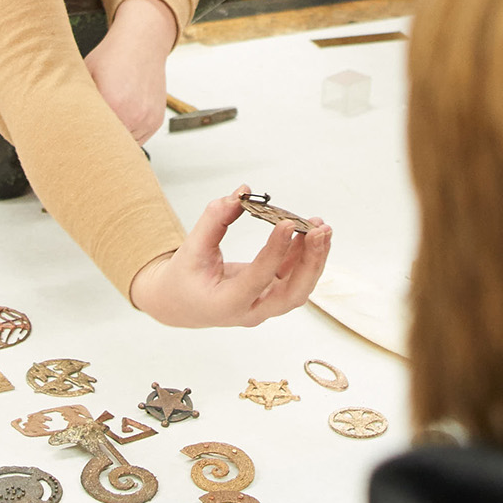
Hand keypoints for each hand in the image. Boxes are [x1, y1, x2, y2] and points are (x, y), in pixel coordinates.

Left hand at [84, 0, 177, 144]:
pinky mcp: (156, 121)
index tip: (74, 139)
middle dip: (98, 144)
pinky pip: (139, 140)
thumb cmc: (111, 56)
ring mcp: (147, 119)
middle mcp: (133, 114)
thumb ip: (74, 99)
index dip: (82, 140)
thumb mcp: (85, 73)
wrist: (142, 42)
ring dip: (114, 141)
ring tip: (107, 122)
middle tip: (87, 136)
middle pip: (109, 146)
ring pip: (125, 147)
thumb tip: (57, 118)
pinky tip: (121, 117)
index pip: (92, 137)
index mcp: (112, 103)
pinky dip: (128, 134)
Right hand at [130, 187, 332, 327]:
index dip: (275, 251)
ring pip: (299, 288)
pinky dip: (304, 257)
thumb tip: (242, 192)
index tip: (287, 223)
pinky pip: (294, 278)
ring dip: (314, 259)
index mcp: (226, 303)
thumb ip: (215, 220)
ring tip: (321, 228)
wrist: (181, 303)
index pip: (258, 278)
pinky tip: (310, 233)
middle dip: (310, 263)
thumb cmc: (184, 277)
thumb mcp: (191, 247)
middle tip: (319, 231)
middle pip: (292, 295)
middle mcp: (251, 311)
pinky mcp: (271, 295)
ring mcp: (264, 306)